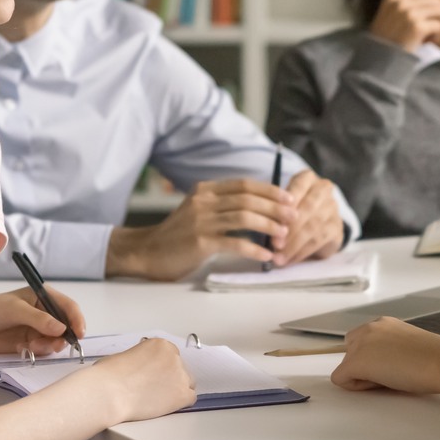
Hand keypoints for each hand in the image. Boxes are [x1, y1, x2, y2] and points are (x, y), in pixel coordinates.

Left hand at [0, 287, 84, 355]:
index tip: (79, 334)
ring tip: (30, 346)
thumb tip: (62, 329)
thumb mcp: (14, 311)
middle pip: (65, 326)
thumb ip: (39, 319)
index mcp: (41, 296)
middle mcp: (43, 312)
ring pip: (55, 341)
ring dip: (47, 346)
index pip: (67, 306)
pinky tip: (21, 348)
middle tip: (54, 345)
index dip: (76, 319)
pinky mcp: (28, 343)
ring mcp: (36, 329)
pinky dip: (36, 351)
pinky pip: (43, 350)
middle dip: (62, 337)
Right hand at [95, 337, 197, 420]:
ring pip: (187, 383)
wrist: (110, 392)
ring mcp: (180, 376)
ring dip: (176, 390)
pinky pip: (190, 398)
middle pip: (180, 369)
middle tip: (155, 388)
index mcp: (160, 345)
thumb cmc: (109, 376)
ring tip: (159, 399)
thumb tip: (141, 368)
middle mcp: (174, 357)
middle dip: (170, 378)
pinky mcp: (182, 394)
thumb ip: (140, 359)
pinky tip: (166, 406)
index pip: (170, 356)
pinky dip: (180, 403)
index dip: (162, 368)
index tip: (155, 375)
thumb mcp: (124, 356)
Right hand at [106, 179, 296, 280]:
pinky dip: (254, 248)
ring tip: (283, 236)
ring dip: (268, 226)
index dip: (269, 190)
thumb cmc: (178, 236)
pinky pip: (234, 242)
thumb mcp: (199, 211)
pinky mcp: (199, 242)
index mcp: (205, 190)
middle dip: (275, 207)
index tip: (289, 199)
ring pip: (244, 217)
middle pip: (247, 198)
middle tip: (293, 218)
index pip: (244, 184)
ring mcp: (201, 221)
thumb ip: (223, 206)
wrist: (146, 252)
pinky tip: (266, 255)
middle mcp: (204, 201)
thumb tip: (260, 209)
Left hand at [271, 170, 343, 266]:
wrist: (319, 223)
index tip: (272, 220)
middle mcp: (323, 189)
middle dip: (290, 228)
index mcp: (307, 178)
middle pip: (307, 208)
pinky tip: (289, 260)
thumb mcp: (282, 205)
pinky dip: (301, 252)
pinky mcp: (337, 227)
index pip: (297, 186)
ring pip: (312, 227)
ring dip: (294, 245)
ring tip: (279, 257)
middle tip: (274, 244)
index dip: (285, 204)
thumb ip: (277, 212)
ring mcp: (333, 208)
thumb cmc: (294, 210)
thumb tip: (266, 229)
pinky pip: (318, 241)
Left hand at [330, 316, 439, 393]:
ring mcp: (360, 344)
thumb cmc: (435, 358)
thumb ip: (391, 349)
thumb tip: (385, 364)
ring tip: (388, 380)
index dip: (373, 359)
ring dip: (362, 376)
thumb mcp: (408, 345)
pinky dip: (355, 386)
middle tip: (389, 375)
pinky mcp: (356, 362)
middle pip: (350, 352)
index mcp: (383, 324)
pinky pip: (340, 379)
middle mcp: (369, 328)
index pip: (363, 341)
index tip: (393, 366)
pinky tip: (379, 385)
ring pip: (346, 366)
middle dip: (364, 366)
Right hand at [369, 0, 439, 52]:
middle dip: (438, 16)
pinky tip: (425, 43)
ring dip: (439, 25)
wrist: (378, 62)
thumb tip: (432, 0)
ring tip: (429, 37)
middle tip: (431, 31)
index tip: (423, 23)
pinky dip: (436, 36)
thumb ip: (405, 8)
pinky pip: (438, 26)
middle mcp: (401, 3)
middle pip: (435, 1)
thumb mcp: (389, 18)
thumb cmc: (386, 43)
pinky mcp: (417, 27)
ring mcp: (409, 14)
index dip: (429, 9)